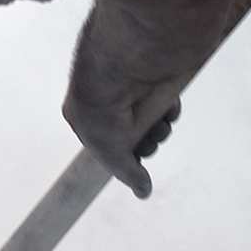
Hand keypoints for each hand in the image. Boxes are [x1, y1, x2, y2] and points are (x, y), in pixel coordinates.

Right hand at [61, 36, 187, 200]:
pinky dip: (169, 111)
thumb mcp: (109, 151)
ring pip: (151, 123)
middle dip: (145, 145)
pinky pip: (164, 105)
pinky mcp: (152, 80)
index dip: (122, 158)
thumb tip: (143, 190)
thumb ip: (126, 173)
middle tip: (146, 143)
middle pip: (132, 137)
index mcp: (82, 115)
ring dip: (159, 131)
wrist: (123, 59)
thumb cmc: (103, 102)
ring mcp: (129, 90)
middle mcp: (105, 101)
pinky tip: (167, 108)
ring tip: (158, 126)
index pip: (105, 147)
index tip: (134, 168)